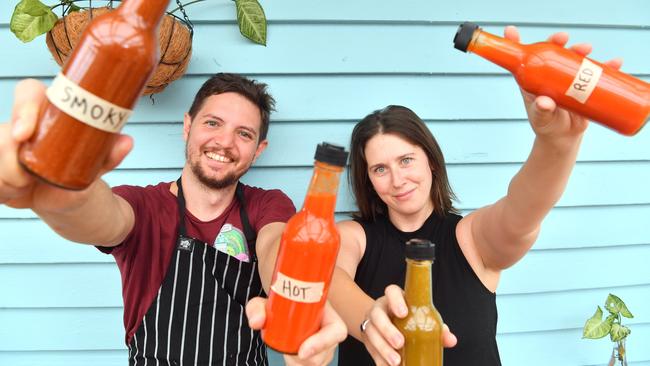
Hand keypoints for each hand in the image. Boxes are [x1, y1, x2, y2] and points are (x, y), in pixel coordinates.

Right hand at [0, 79, 132, 209]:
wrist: (71, 196)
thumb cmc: (83, 168)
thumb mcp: (97, 163)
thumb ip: (109, 153)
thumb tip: (126, 142)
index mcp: (49, 111)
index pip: (28, 92)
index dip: (23, 108)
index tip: (25, 135)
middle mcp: (23, 124)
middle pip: (2, 130)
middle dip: (9, 160)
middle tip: (27, 180)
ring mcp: (5, 146)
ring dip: (6, 179)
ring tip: (26, 188)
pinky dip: (2, 191)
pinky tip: (16, 195)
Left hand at [246, 297, 346, 365]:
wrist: (283, 306)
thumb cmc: (279, 303)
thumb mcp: (265, 302)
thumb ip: (256, 308)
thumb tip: (257, 322)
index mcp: (325, 312)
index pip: (337, 330)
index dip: (323, 343)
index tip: (301, 351)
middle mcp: (329, 329)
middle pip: (326, 353)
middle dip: (306, 359)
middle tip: (289, 353)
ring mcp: (326, 344)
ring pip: (319, 363)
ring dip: (301, 363)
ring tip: (288, 352)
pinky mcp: (319, 355)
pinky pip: (313, 365)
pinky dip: (299, 365)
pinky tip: (292, 359)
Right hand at [360, 285, 456, 365]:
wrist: (385, 324)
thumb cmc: (409, 319)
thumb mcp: (421, 319)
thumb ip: (436, 328)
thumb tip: (451, 340)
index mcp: (393, 299)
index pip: (391, 291)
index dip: (396, 301)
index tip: (403, 313)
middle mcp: (379, 309)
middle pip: (378, 315)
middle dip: (387, 330)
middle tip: (400, 343)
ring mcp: (370, 323)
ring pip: (371, 333)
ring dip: (383, 348)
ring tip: (396, 362)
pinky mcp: (366, 339)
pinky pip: (370, 349)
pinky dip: (379, 360)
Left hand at [503, 26, 623, 146]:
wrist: (562, 138)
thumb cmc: (546, 126)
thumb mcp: (541, 119)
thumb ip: (542, 111)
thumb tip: (544, 102)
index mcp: (532, 80)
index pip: (524, 58)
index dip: (517, 43)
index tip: (512, 31)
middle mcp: (548, 75)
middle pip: (552, 53)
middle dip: (557, 42)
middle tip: (564, 39)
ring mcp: (567, 79)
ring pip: (573, 58)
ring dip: (581, 51)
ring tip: (588, 50)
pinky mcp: (584, 86)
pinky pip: (595, 73)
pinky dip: (606, 67)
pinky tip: (614, 63)